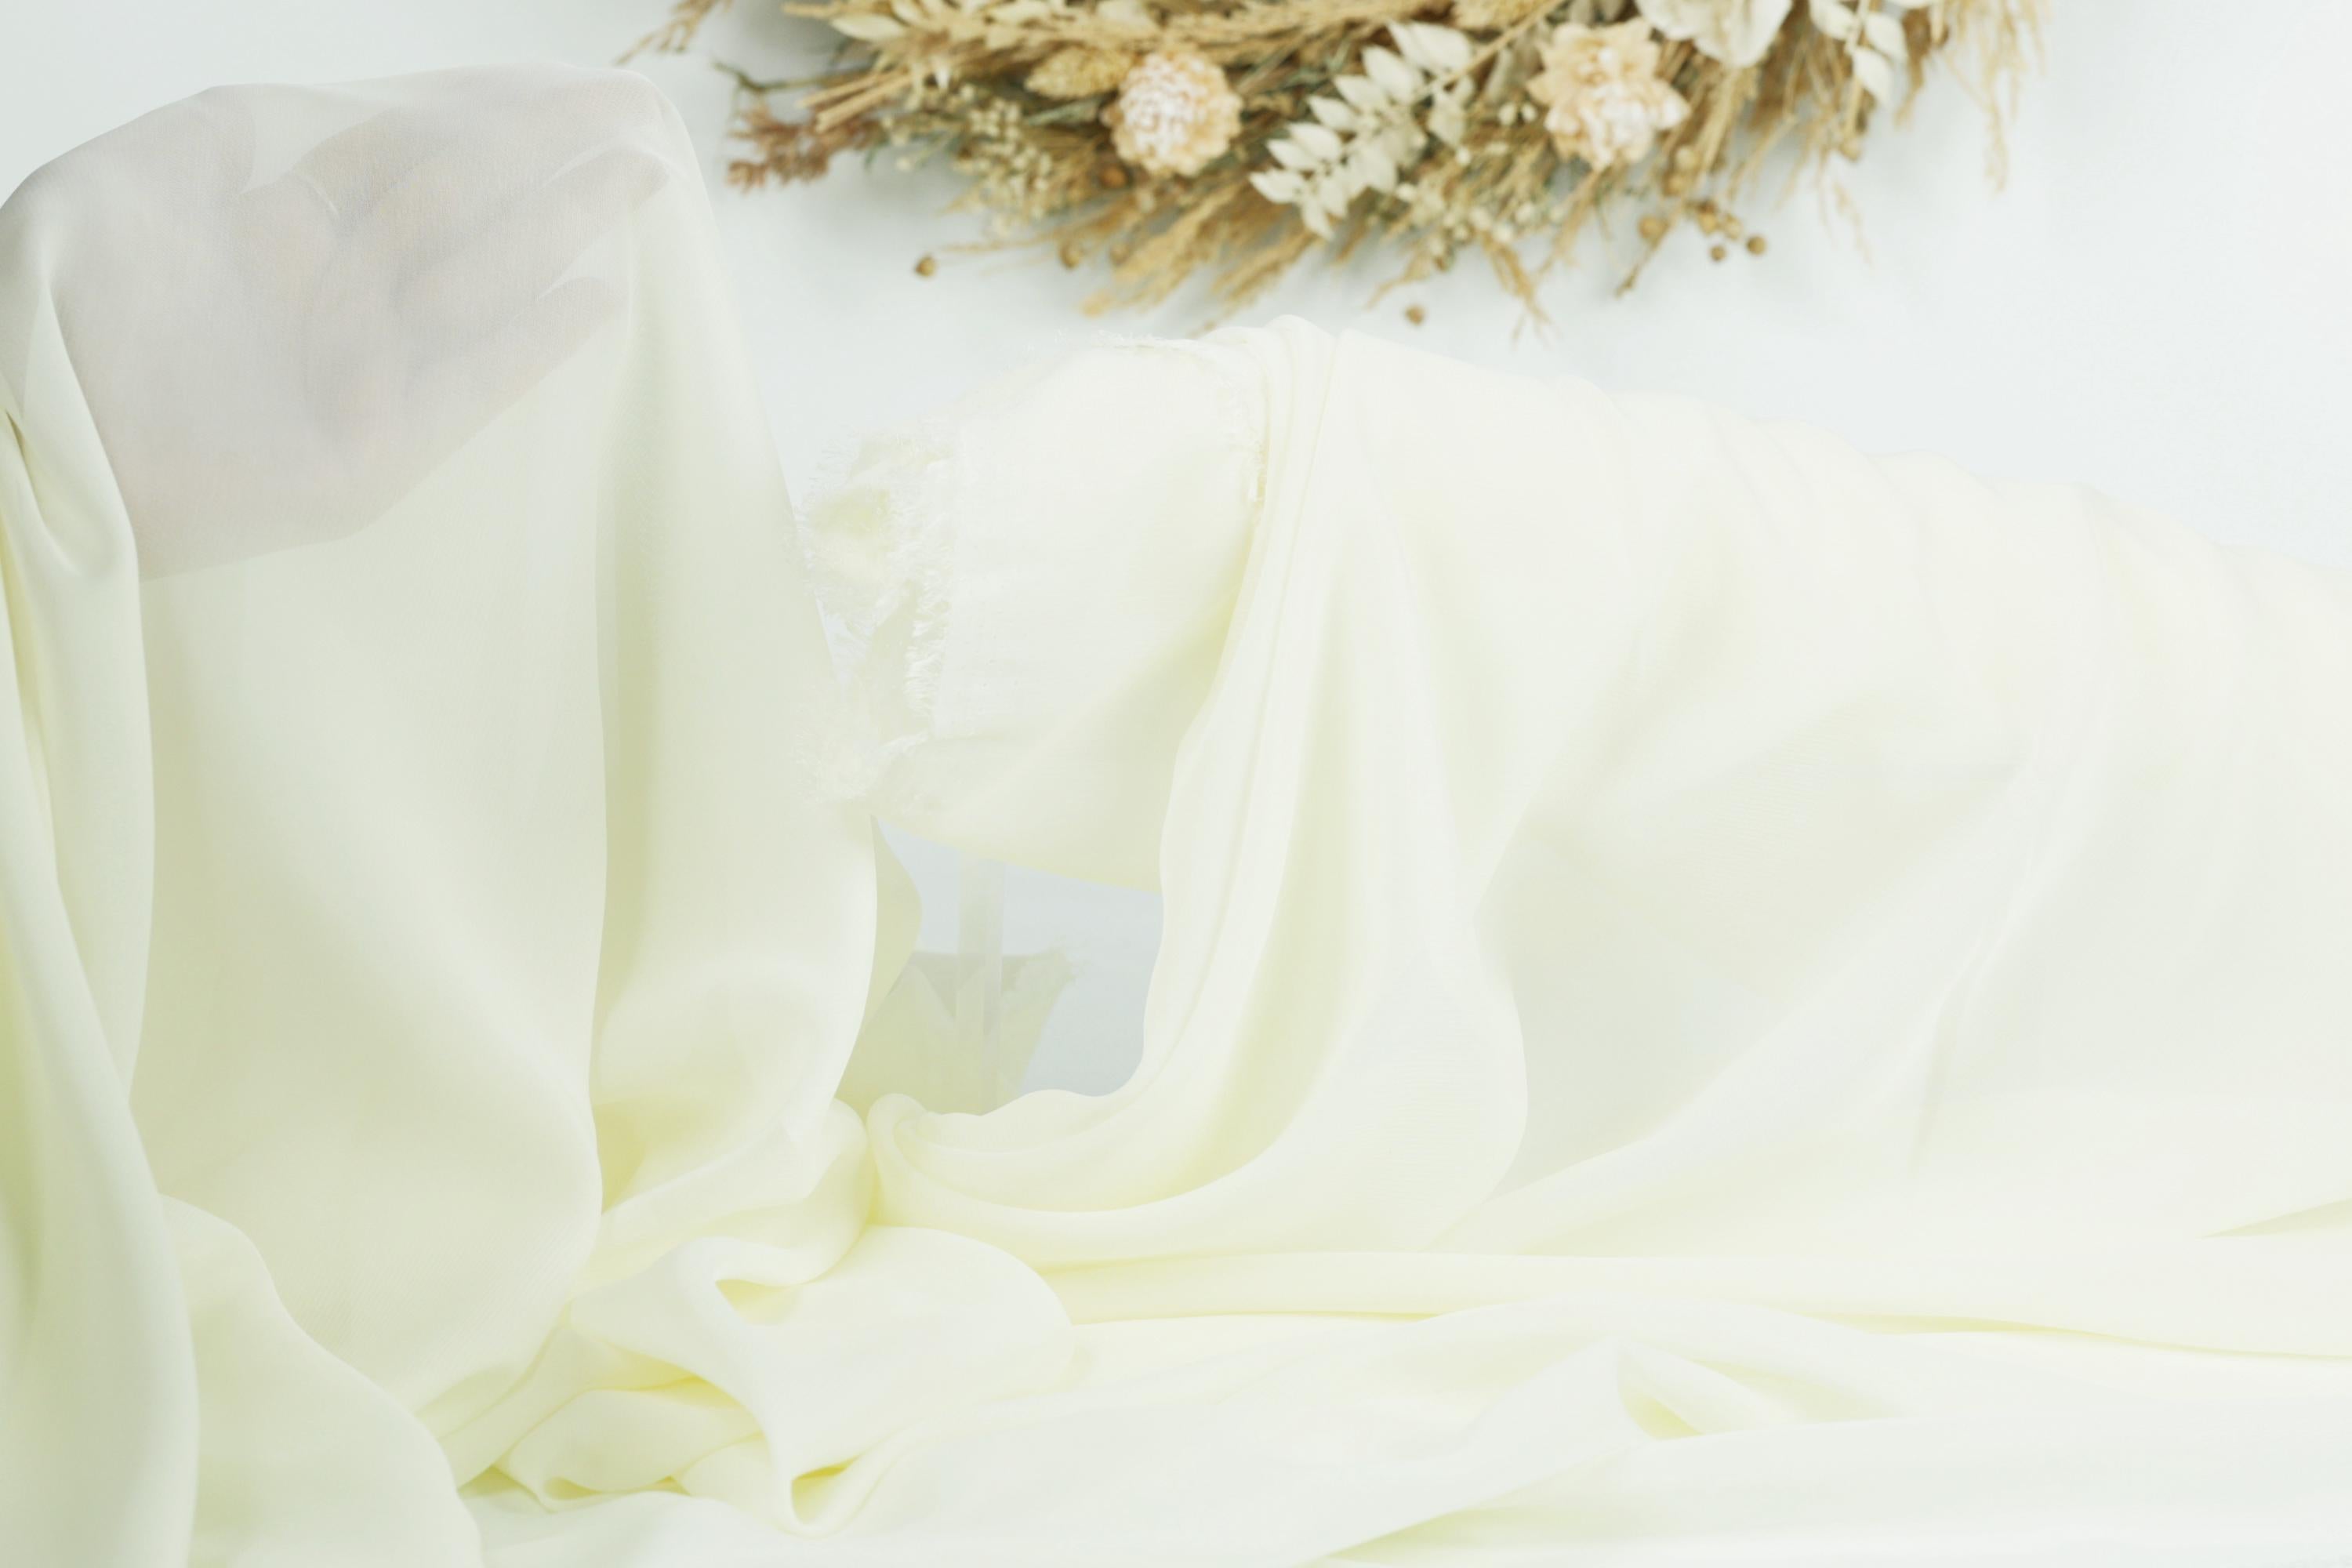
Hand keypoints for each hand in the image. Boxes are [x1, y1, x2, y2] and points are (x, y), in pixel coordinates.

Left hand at [15, 67, 674, 575]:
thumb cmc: (54, 310)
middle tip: (634, 118)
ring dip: (563, 224)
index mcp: (270, 219)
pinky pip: (473, 385)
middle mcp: (326, 290)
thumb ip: (226, 135)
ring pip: (483, 278)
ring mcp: (355, 370)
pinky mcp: (373, 454)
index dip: (485, 105)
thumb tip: (330, 104)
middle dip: (548, 155)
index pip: (406, 144)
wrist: (33, 440)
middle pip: (462, 203)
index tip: (561, 80)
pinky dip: (536, 342)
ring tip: (639, 176)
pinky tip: (598, 297)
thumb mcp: (119, 178)